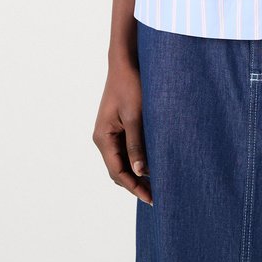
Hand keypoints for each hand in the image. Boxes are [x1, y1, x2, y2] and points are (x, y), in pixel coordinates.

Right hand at [92, 60, 152, 204]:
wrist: (126, 62)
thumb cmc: (131, 85)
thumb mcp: (136, 116)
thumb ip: (136, 144)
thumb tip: (140, 172)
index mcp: (103, 138)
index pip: (117, 172)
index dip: (134, 187)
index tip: (151, 199)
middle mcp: (103, 138)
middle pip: (118, 170)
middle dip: (136, 183)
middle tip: (158, 195)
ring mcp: (110, 132)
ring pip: (122, 160)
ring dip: (138, 172)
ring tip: (158, 182)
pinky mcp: (118, 126)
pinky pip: (126, 149)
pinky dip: (138, 158)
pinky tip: (153, 162)